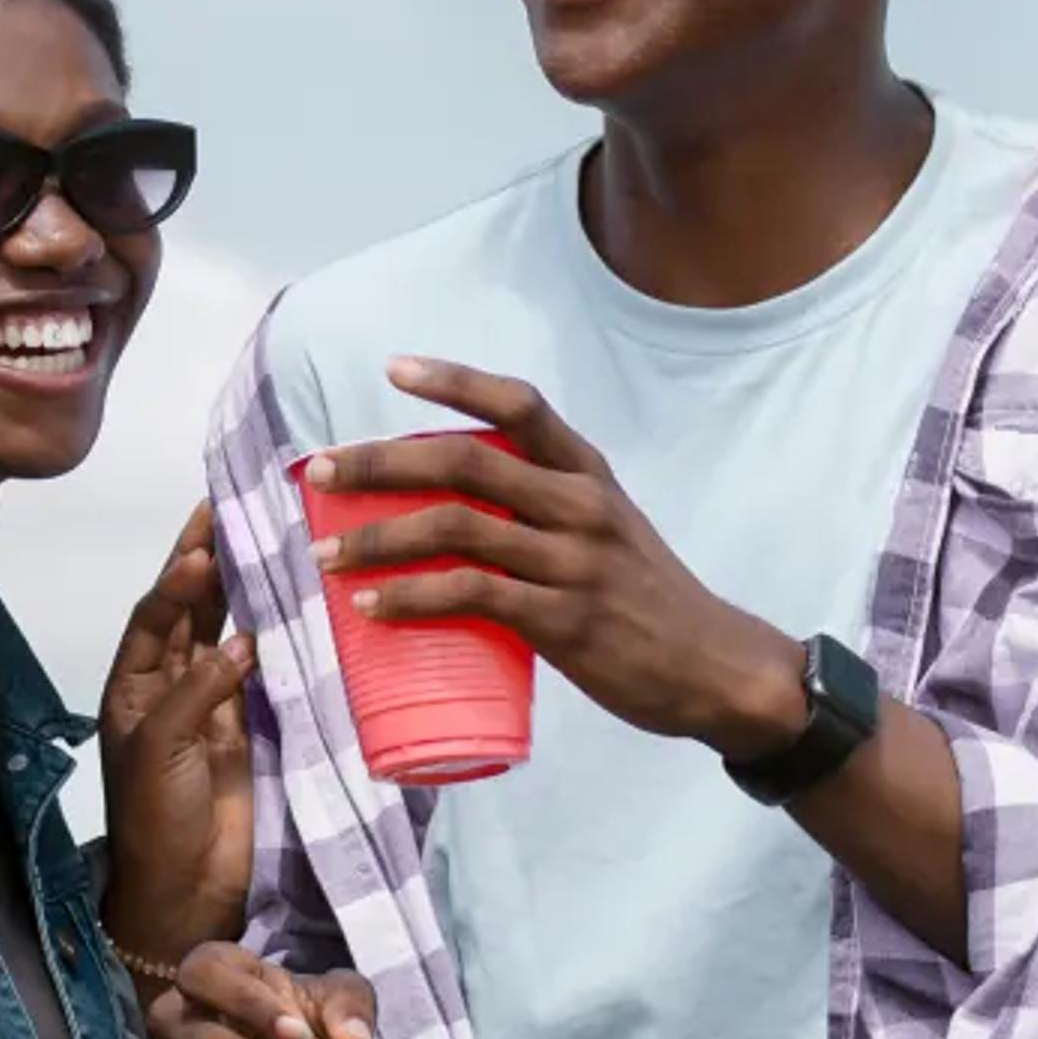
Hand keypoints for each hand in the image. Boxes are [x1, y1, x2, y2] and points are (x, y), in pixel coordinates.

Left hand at [98, 503, 256, 961]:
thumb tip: (240, 640)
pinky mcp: (248, 730)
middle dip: (208, 565)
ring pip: (225, 635)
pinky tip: (289, 608)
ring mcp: (211, 707)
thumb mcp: (160, 748)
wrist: (183, 891)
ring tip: (264, 542)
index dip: (176, 578)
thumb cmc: (156, 818)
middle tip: (234, 512)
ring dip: (240, 594)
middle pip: (189, 613)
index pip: (154, 617)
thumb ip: (197, 690)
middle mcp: (169, 688)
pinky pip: (260, 674)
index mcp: (131, 688)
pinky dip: (272, 641)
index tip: (204, 540)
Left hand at [309, 357, 805, 755]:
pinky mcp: (565, 621)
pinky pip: (472, 596)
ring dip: (379, 539)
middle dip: (382, 462)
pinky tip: (370, 607)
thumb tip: (448, 511)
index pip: (518, 404)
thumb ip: (541, 511)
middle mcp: (581, 504)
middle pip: (465, 460)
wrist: (716, 669)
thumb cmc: (645, 600)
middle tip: (321, 472)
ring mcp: (573, 562)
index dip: (454, 380)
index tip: (393, 369)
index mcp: (588, 473)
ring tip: (324, 558)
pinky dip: (411, 598)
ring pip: (457, 528)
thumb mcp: (605, 531)